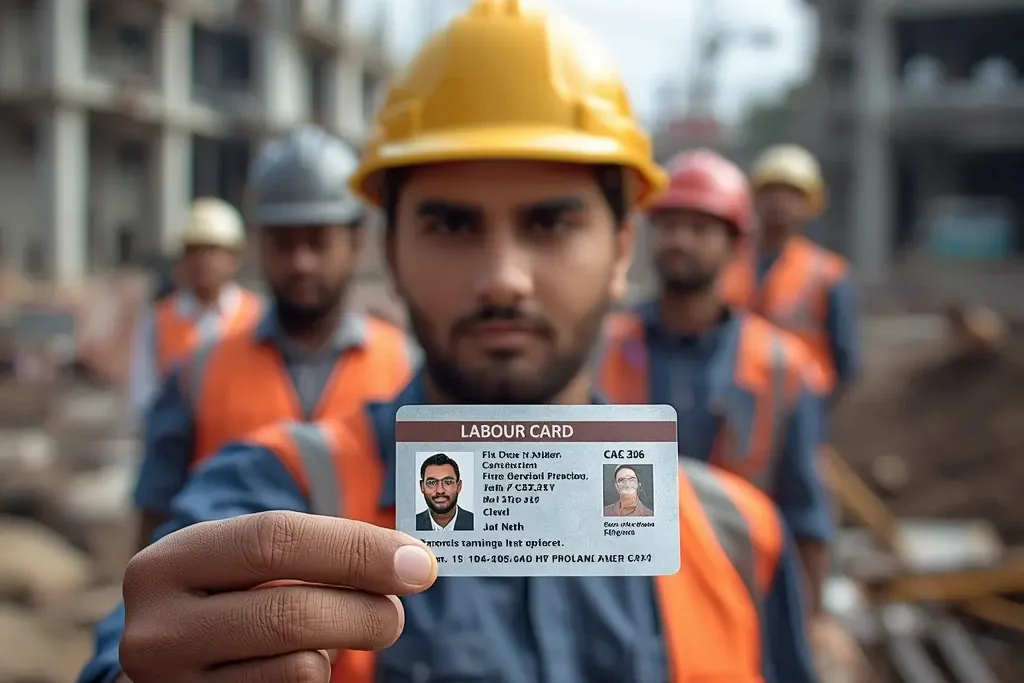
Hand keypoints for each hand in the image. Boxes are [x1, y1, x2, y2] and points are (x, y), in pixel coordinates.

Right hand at [119, 511, 436, 682]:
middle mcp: (156, 631)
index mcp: (166, 564)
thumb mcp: (242, 565)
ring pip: (301, 669)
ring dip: (340, 650)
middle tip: (397, 611)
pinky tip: (296, 666)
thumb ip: (313, 551)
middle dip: (366, 610)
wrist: (167, 669)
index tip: (418, 562)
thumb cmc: (227, 600)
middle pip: (292, 612)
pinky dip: (317, 678)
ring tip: (332, 636)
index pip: (274, 539)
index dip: (355, 548)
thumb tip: (411, 561)